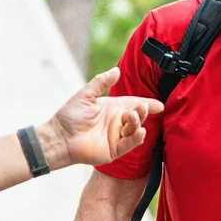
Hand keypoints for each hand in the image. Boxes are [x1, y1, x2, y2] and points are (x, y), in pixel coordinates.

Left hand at [43, 68, 161, 168]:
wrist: (60, 137)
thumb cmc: (70, 116)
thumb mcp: (86, 95)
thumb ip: (101, 82)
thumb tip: (117, 70)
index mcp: (112, 108)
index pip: (134, 104)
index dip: (147, 104)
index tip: (159, 105)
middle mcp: (116, 122)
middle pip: (137, 116)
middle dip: (142, 111)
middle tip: (142, 107)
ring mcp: (116, 136)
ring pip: (134, 129)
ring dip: (137, 122)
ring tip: (134, 116)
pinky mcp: (114, 150)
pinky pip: (129, 144)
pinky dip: (136, 138)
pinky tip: (140, 131)